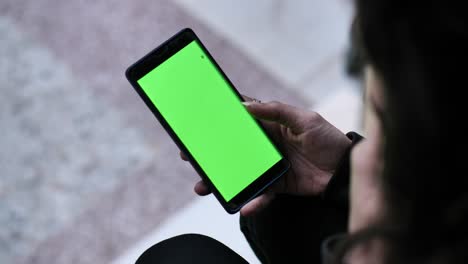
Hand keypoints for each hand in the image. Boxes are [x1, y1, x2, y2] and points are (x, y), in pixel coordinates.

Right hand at [181, 96, 350, 215]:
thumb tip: (246, 105)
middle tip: (190, 156)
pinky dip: (252, 201)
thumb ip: (276, 110)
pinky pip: (261, 194)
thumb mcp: (304, 118)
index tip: (199, 122)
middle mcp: (266, 146)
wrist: (346, 170)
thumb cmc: (327, 139)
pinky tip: (243, 207)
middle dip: (211, 153)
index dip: (220, 121)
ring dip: (221, 179)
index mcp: (271, 126)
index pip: (240, 121)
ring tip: (203, 185)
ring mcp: (270, 166)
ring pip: (239, 172)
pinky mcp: (278, 185)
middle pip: (232, 149)